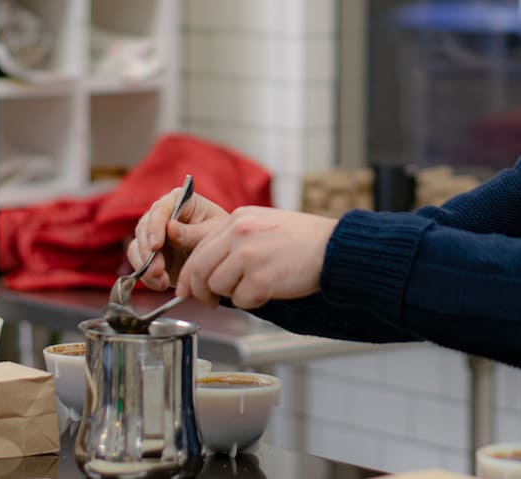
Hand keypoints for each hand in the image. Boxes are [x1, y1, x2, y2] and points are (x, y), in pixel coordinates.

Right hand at [127, 187, 227, 291]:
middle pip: (143, 228)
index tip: (156, 246)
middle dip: (148, 251)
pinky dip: (146, 275)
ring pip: (137, 246)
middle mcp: (162, 214)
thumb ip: (193, 232)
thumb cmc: (219, 236)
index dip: (155, 227)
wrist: (219, 256)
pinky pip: (138, 262)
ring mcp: (154, 233)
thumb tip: (170, 228)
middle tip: (158, 270)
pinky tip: (160, 284)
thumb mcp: (212, 233)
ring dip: (145, 265)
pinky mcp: (150, 252)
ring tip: (161, 280)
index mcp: (179, 200)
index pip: (160, 209)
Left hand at [171, 207, 338, 309]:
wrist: (333, 248)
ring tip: (256, 286)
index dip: (189, 274)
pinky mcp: (261, 278)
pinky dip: (253, 302)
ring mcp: (249, 255)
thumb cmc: (302, 240)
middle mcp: (239, 233)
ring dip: (233, 294)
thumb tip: (207, 266)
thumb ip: (234, 238)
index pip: (199, 248)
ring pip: (218, 286)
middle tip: (208, 301)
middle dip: (200, 291)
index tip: (187, 288)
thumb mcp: (262, 224)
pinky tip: (270, 290)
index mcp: (238, 218)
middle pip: (201, 269)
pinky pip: (241, 300)